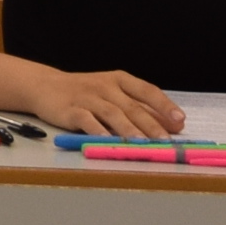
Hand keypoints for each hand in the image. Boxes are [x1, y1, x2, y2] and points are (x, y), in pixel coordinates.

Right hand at [35, 70, 183, 138]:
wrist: (46, 86)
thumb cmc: (86, 93)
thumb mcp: (114, 95)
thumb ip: (141, 109)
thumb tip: (173, 125)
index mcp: (120, 80)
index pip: (146, 91)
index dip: (164, 105)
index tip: (179, 120)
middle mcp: (106, 86)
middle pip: (132, 106)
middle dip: (150, 124)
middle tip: (165, 140)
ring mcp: (88, 97)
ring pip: (112, 114)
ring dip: (128, 130)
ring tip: (141, 144)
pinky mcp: (70, 110)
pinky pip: (86, 121)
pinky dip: (97, 131)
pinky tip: (106, 142)